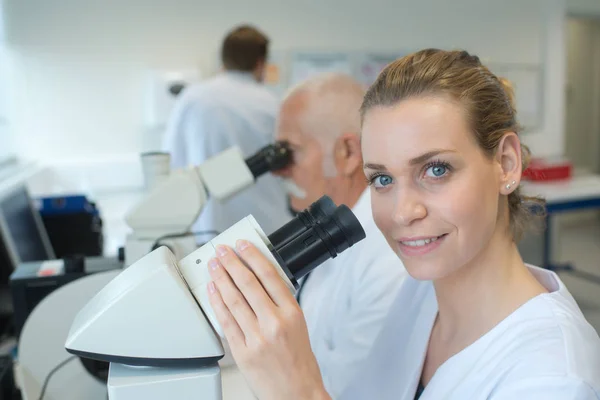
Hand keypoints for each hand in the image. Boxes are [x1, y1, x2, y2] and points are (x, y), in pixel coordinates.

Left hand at [207, 240, 330, 399]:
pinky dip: (217, 303)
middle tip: (221, 250)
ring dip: (220, 278)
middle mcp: (275, 323)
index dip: (253, 256)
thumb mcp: (299, 324)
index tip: (242, 245)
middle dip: (231, 263)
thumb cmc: (299, 361)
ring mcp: (257, 337)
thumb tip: (259, 279)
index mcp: (292, 313)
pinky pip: (226, 321)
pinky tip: (212, 291)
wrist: (296, 393)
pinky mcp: (242, 351)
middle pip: (248, 284)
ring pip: (233, 299)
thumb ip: (280, 302)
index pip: (269, 275)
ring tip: (213, 266)